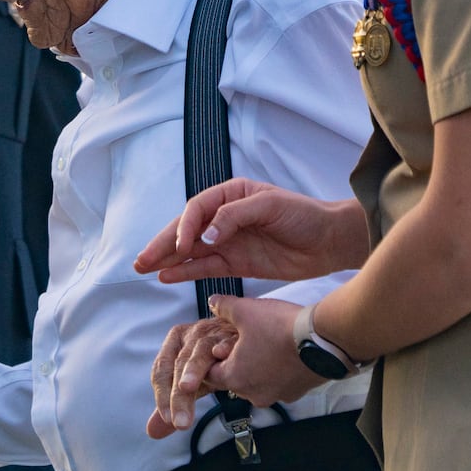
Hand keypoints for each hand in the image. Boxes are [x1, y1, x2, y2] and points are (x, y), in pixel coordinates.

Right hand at [133, 178, 352, 283]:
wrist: (329, 242)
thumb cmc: (303, 215)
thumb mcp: (270, 206)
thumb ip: (234, 217)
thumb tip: (206, 236)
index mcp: (231, 194)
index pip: (197, 209)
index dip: (184, 227)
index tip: (179, 246)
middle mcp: (224, 217)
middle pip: (186, 230)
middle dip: (163, 245)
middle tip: (141, 260)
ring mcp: (229, 241)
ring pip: (191, 251)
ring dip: (168, 260)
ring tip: (144, 268)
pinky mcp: (236, 262)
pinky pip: (206, 267)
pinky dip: (186, 272)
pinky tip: (167, 276)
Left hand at [145, 296, 326, 439]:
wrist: (323, 341)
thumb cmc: (281, 329)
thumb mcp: (245, 310)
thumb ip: (224, 307)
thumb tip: (213, 302)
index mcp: (235, 378)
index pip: (210, 374)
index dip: (212, 356)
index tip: (219, 343)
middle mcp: (253, 394)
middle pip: (234, 378)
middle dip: (235, 359)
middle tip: (243, 338)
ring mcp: (277, 395)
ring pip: (257, 381)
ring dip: (256, 365)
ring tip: (265, 341)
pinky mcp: (296, 392)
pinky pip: (278, 382)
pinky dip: (276, 369)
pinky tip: (283, 350)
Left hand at [145, 315, 234, 438]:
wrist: (243, 340)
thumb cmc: (214, 362)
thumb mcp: (194, 383)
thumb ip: (174, 404)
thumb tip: (153, 431)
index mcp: (175, 343)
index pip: (161, 370)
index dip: (163, 395)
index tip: (168, 420)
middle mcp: (191, 334)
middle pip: (178, 365)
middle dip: (179, 396)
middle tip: (180, 422)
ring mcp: (213, 332)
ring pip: (199, 352)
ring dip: (193, 370)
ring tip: (187, 389)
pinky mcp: (235, 334)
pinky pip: (228, 341)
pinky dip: (224, 349)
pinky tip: (222, 357)